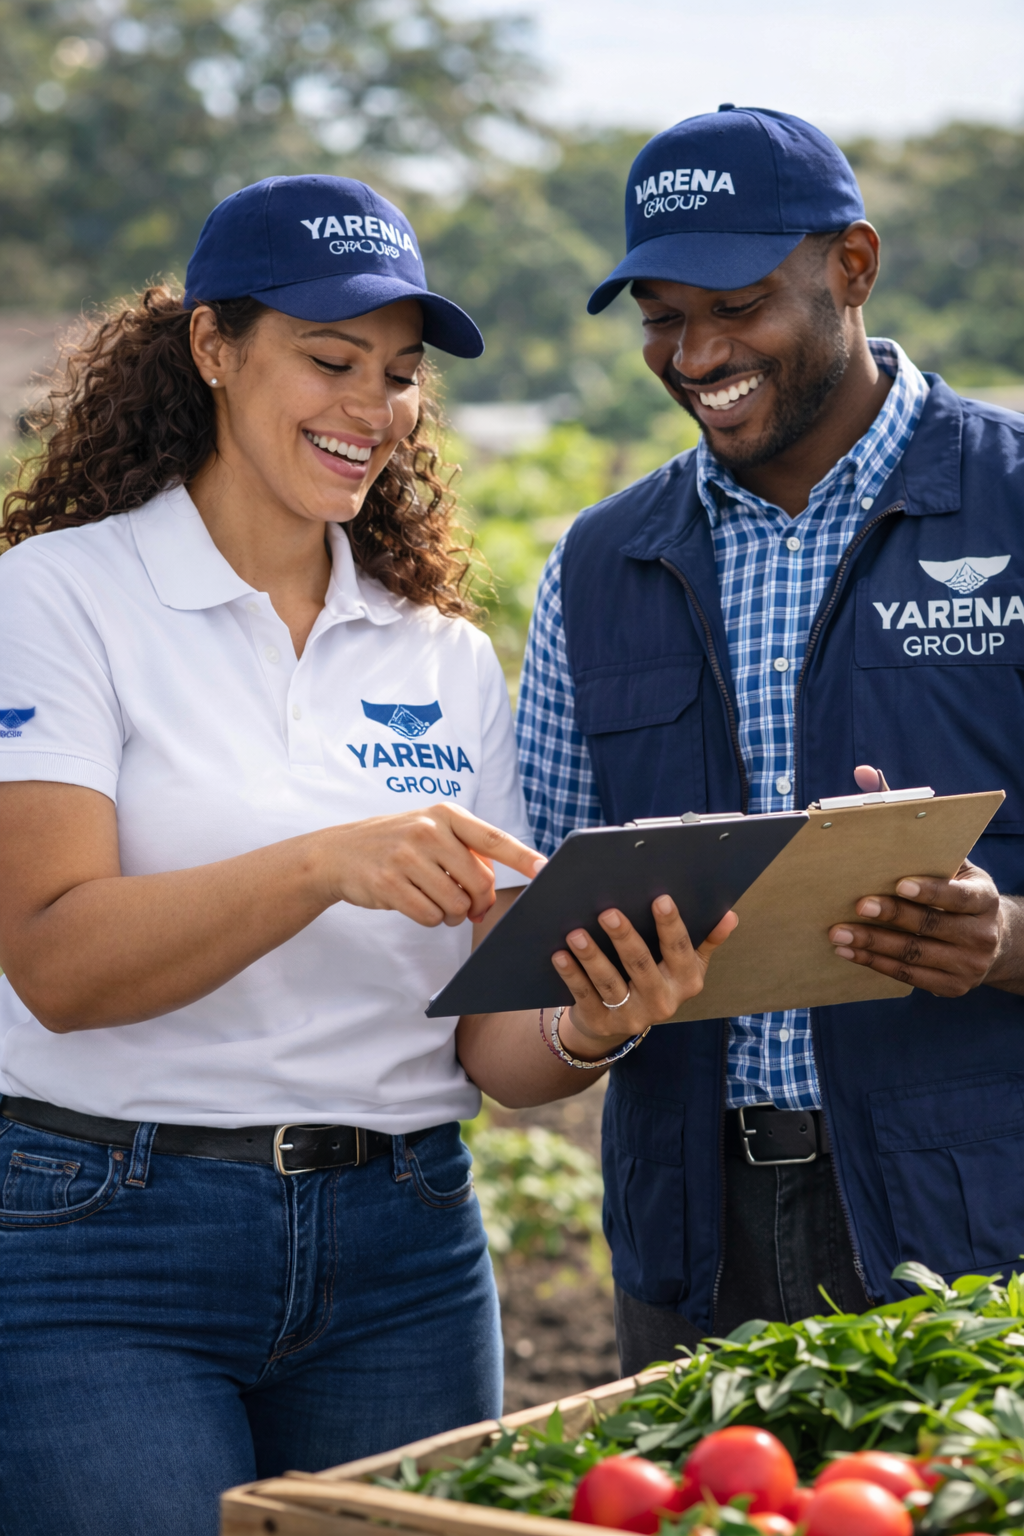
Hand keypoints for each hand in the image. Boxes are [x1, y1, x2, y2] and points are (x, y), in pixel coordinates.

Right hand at [323, 804, 544, 927]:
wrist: (338, 852)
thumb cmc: (395, 844)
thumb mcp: (430, 830)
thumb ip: (465, 852)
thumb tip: (490, 895)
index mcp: (446, 814)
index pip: (493, 839)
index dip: (522, 857)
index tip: (546, 869)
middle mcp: (428, 831)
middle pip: (478, 882)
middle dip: (478, 901)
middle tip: (468, 904)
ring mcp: (406, 857)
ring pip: (455, 903)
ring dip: (452, 913)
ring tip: (436, 900)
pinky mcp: (389, 883)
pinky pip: (430, 916)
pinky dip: (430, 918)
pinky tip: (417, 904)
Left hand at [550, 897, 736, 1055]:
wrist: (621, 1020)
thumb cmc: (656, 976)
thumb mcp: (685, 964)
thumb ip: (705, 939)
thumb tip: (730, 915)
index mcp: (686, 981)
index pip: (681, 950)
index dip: (671, 925)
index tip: (660, 898)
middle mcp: (663, 1002)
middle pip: (641, 965)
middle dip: (624, 937)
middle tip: (608, 911)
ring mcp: (632, 1015)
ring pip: (610, 982)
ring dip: (592, 956)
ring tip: (576, 933)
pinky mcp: (602, 1022)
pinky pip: (585, 996)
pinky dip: (571, 975)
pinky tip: (559, 955)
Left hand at [829, 859, 1006, 996]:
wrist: (995, 944)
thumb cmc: (963, 898)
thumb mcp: (964, 876)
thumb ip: (939, 861)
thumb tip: (896, 842)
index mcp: (985, 901)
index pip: (958, 896)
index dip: (930, 891)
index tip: (900, 885)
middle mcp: (982, 936)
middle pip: (930, 925)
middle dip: (891, 915)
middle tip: (859, 906)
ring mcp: (969, 965)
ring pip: (914, 954)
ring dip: (872, 944)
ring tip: (840, 934)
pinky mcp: (953, 987)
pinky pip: (908, 976)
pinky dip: (876, 963)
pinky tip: (851, 953)